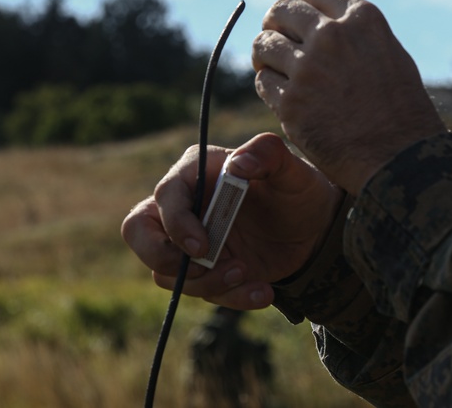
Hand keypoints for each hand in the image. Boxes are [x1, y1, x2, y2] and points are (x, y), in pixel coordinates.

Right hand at [121, 132, 343, 310]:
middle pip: (137, 231)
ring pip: (165, 271)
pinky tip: (262, 291)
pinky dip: (229, 298)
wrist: (314, 230)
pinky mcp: (202, 270)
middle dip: (160, 257)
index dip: (176, 224)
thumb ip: (268, 153)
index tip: (203, 247)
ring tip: (246, 275)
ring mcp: (188, 240)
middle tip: (202, 266)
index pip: (165, 197)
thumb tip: (239, 164)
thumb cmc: (297, 189)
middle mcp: (183, 205)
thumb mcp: (292, 169)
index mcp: (195, 171)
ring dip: (204, 282)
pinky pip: (198, 291)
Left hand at [252, 0, 445, 194]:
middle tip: (273, 37)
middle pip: (282, 11)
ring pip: (264, 45)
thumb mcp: (389, 53)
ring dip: (264, 54)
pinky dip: (269, 85)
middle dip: (273, 23)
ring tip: (271, 65)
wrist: (401, 158)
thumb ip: (355, 32)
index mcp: (363, 20)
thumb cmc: (402, 110)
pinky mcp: (292, 104)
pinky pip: (264, 82)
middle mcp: (334, 37)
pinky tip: (280, 93)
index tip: (293, 14)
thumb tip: (320, 20)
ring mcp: (309, 70)